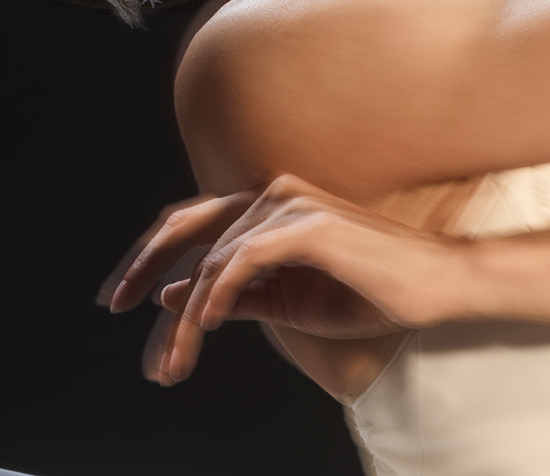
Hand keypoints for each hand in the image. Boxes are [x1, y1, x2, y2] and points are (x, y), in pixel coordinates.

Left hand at [98, 175, 467, 384]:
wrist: (437, 288)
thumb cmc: (372, 292)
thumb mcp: (289, 302)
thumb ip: (235, 295)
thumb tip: (177, 294)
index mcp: (268, 205)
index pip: (192, 221)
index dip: (148, 255)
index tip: (119, 296)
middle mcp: (273, 193)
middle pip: (187, 224)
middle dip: (141, 265)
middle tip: (112, 304)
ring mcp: (291, 204)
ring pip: (214, 255)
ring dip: (187, 310)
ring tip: (171, 356)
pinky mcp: (309, 226)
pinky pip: (244, 260)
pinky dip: (218, 293)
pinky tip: (202, 323)